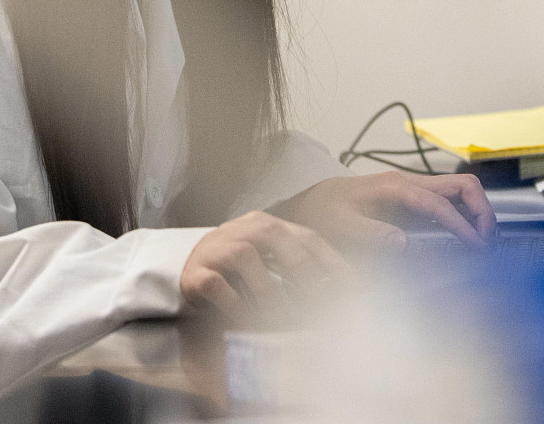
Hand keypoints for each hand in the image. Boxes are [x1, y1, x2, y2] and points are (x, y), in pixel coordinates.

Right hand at [179, 210, 351, 318]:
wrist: (189, 267)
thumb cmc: (240, 269)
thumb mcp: (273, 263)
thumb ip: (301, 270)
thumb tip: (344, 293)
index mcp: (270, 225)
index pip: (308, 238)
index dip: (332, 262)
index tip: (353, 288)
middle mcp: (245, 229)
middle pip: (278, 240)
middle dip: (303, 273)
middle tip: (319, 304)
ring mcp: (219, 247)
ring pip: (247, 258)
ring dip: (268, 290)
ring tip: (282, 317)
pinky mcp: (196, 271)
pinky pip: (217, 283)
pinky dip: (235, 303)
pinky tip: (247, 318)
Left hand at [272, 172, 495, 250]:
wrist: (310, 204)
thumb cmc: (323, 214)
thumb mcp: (341, 227)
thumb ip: (371, 234)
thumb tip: (406, 244)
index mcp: (395, 187)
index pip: (439, 204)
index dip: (462, 226)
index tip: (476, 249)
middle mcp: (409, 183)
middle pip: (462, 185)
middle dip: (482, 212)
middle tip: (488, 244)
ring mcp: (413, 191)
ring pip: (459, 192)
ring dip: (477, 214)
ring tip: (482, 245)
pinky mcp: (413, 202)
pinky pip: (448, 204)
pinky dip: (464, 219)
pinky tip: (465, 243)